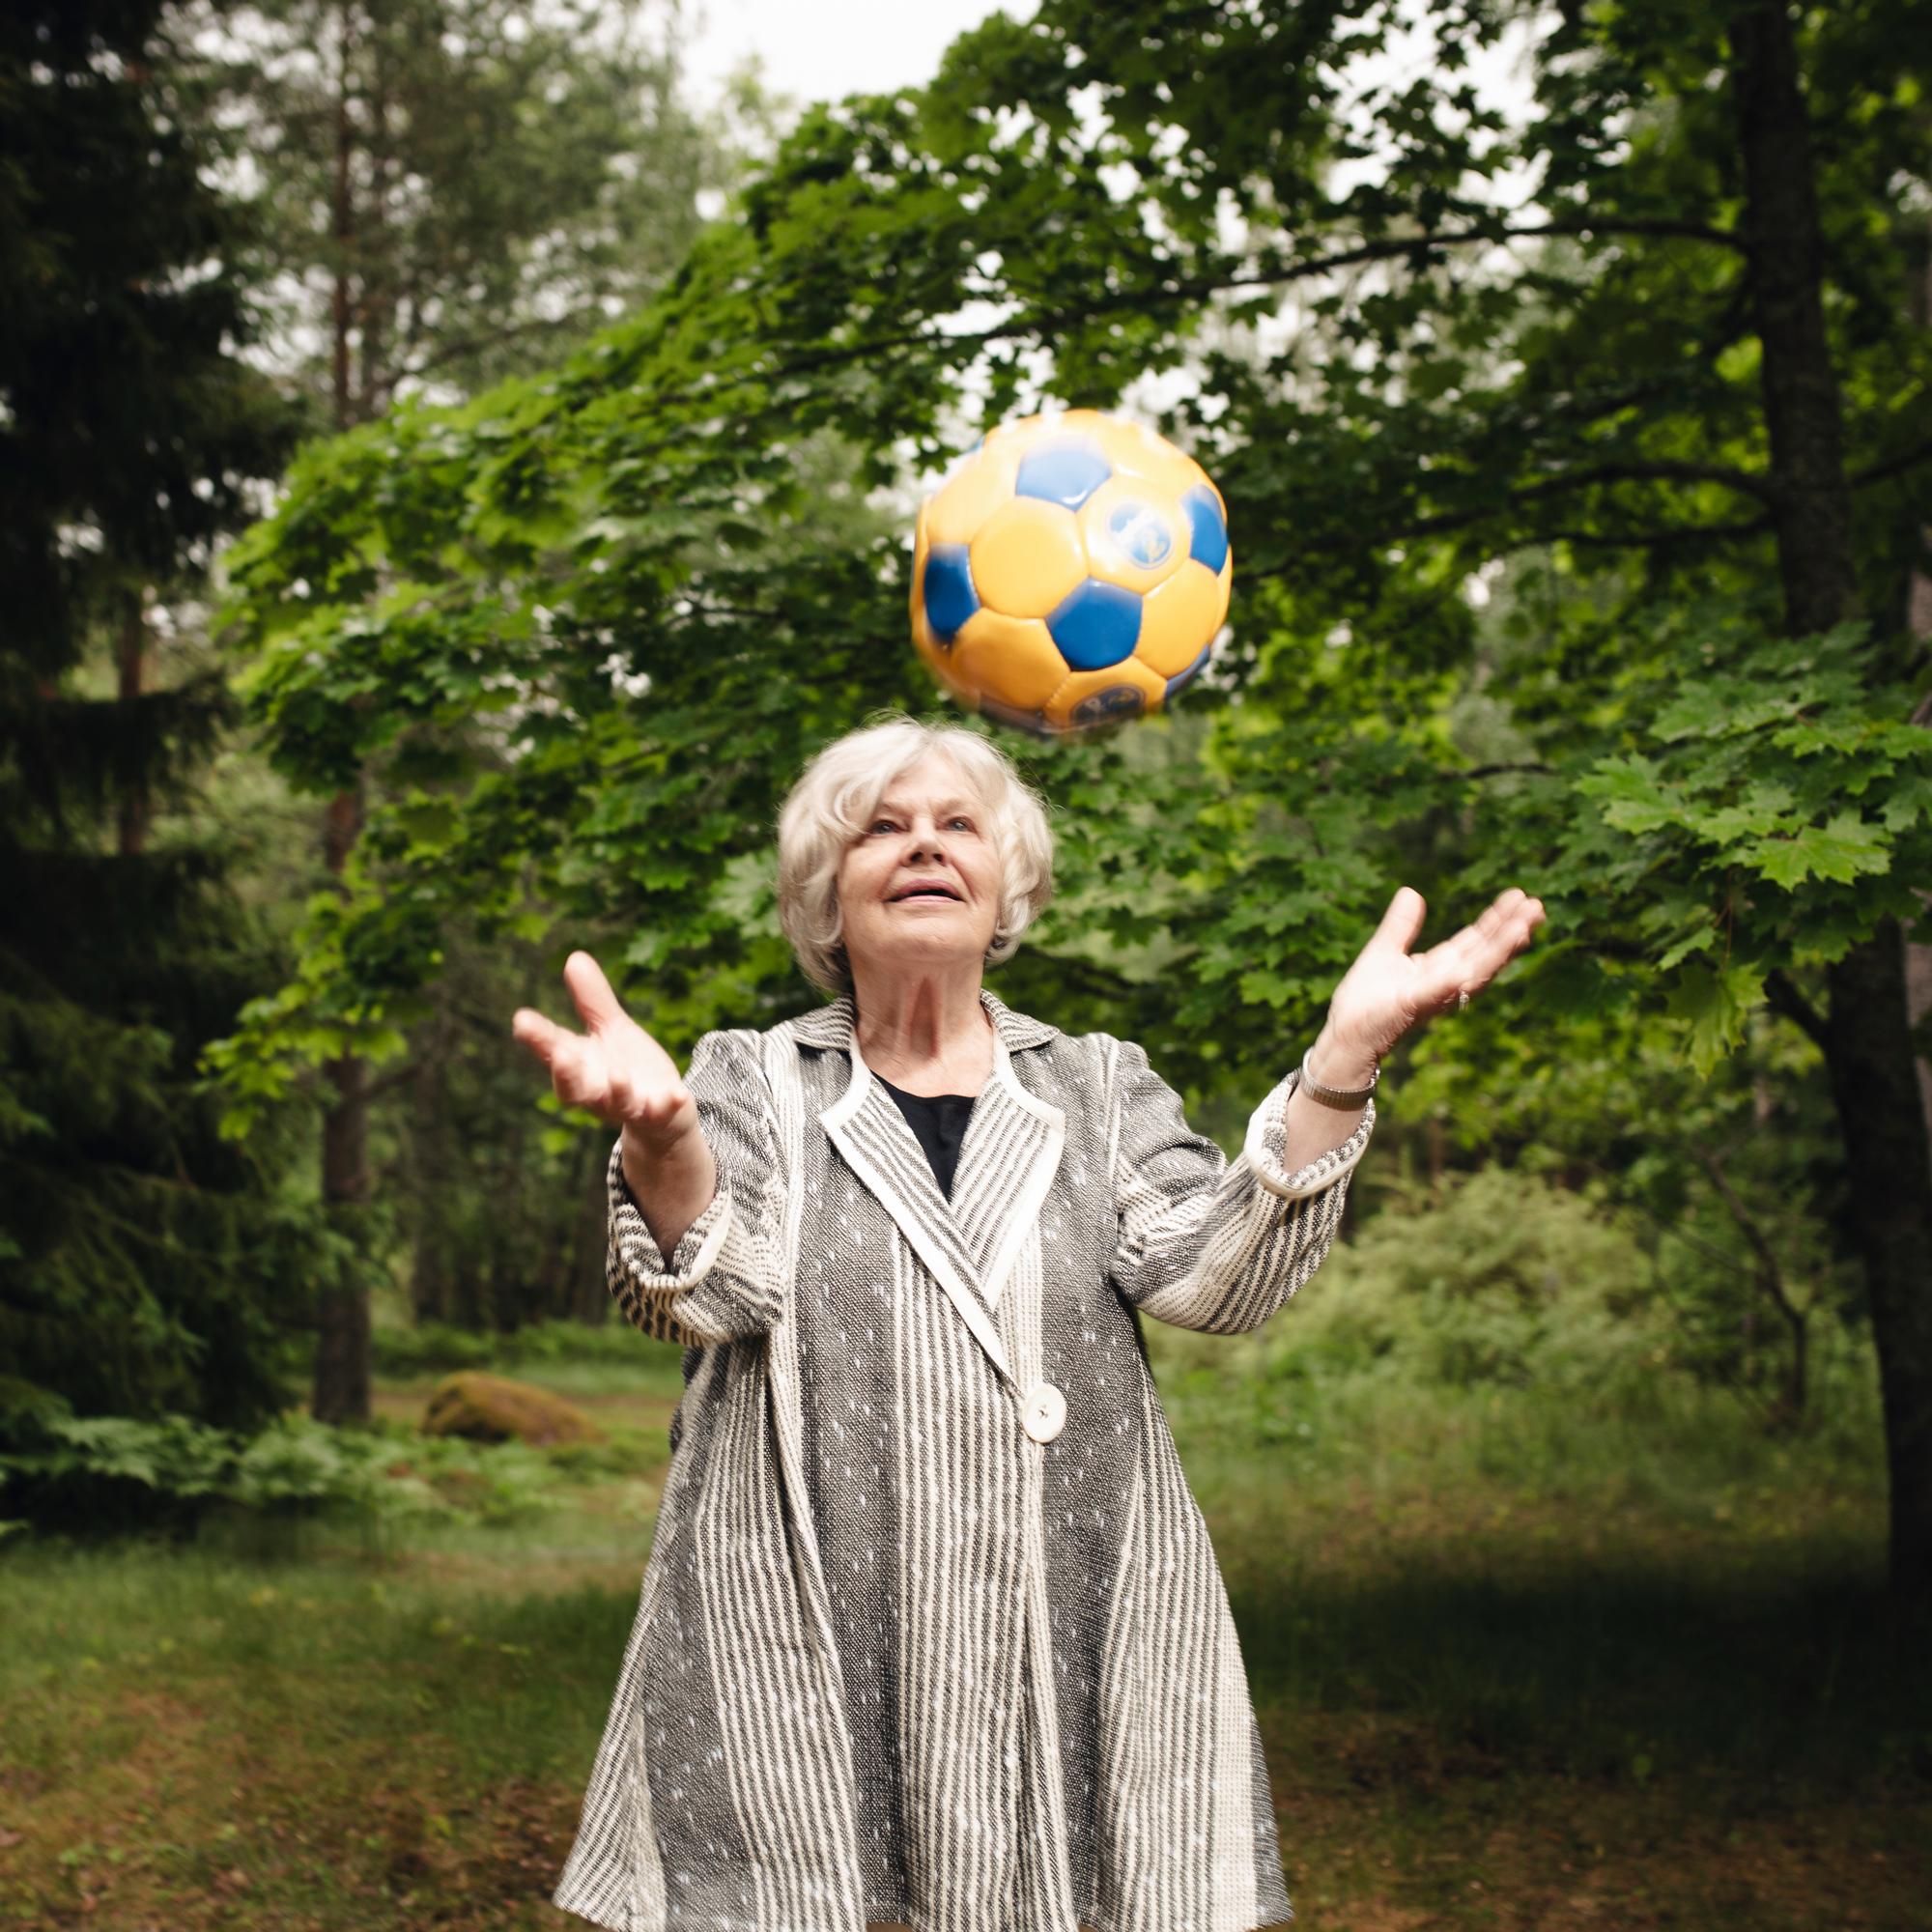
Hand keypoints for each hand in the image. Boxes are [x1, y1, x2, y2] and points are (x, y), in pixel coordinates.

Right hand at [511, 951, 697, 1155]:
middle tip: (560, 1054)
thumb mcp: (610, 1029)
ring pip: (617, 1102)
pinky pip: (662, 1113)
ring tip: (618, 1075)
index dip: (536, 1038)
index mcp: (580, 1066)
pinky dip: (667, 1105)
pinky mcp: (659, 1114)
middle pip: (575, 1087)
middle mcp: (597, 1091)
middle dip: (567, 1074)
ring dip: (617, 1090)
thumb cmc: (627, 1066)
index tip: (521, 1020)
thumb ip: (592, 1000)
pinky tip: (677, 1095)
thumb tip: (574, 957)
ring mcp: (629, 1105)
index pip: (552, 1051)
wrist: (663, 1113)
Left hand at [1315, 886, 1546, 1079]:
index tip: (1519, 896)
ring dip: (1500, 952)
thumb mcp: (1384, 951)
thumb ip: (1400, 925)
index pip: (1477, 940)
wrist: (1344, 1034)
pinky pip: (1438, 992)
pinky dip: (1455, 980)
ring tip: (1524, 928)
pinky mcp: (1412, 1006)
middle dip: (1512, 931)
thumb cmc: (1364, 1000)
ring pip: (1475, 972)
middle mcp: (1445, 983)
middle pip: (1486, 954)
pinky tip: (1468, 967)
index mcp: (1439, 967)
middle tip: (1537, 906)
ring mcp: (1433, 996)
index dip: (1498, 919)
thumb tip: (1411, 891)